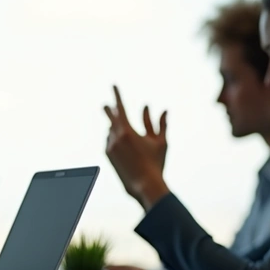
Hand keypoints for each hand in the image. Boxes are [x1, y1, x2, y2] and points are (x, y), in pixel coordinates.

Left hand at [104, 85, 170, 208]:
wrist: (144, 185)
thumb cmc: (156, 163)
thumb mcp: (161, 142)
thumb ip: (159, 124)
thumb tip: (164, 110)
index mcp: (128, 131)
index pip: (120, 107)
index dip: (117, 95)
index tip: (113, 85)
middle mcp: (116, 137)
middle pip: (111, 118)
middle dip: (110, 110)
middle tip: (106, 104)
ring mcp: (110, 147)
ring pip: (111, 132)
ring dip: (116, 129)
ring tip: (124, 135)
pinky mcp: (108, 156)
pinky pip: (109, 142)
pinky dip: (114, 139)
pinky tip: (120, 142)